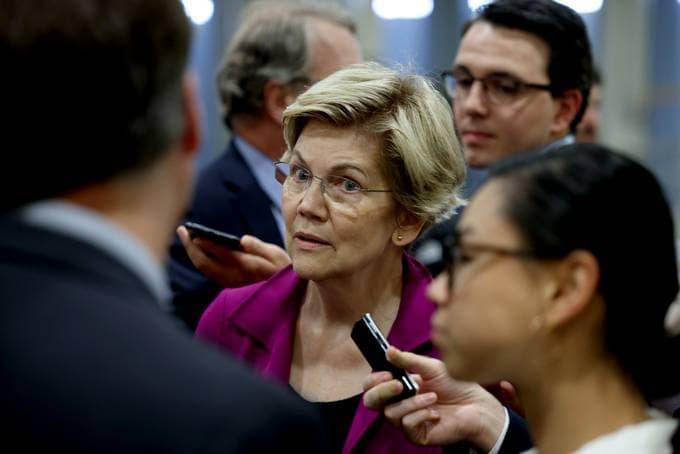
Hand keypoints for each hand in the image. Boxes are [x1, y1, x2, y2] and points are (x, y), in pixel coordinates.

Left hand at [177, 226, 289, 287]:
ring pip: (205, 269)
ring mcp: (229, 283)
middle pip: (207, 264)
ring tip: (185, 234)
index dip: (208, 245)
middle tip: (182, 229)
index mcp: (249, 268)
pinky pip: (208, 271)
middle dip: (191, 247)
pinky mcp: (226, 285)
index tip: (194, 234)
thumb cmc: (281, 268)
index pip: (224, 256)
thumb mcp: (277, 255)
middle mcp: (235, 278)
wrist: (283, 293)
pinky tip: (194, 246)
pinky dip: (199, 258)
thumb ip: (260, 247)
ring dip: (192, 252)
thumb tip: (243, 240)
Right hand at [362, 347, 505, 449]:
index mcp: (398, 386)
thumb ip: (408, 360)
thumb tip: (388, 350)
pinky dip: (421, 414)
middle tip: (400, 385)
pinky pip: (406, 424)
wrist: (475, 405)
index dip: (373, 380)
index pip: (372, 385)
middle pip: (371, 401)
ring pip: (390, 413)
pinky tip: (435, 412)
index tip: (387, 373)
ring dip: (412, 402)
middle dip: (381, 392)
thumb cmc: (454, 385)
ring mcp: (405, 419)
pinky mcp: (415, 435)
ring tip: (432, 396)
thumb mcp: (430, 367)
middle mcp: (398, 403)